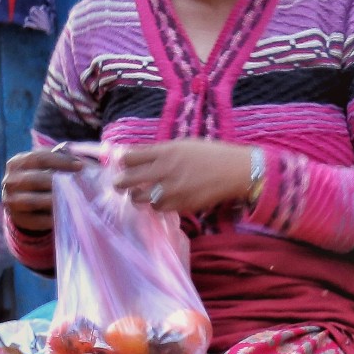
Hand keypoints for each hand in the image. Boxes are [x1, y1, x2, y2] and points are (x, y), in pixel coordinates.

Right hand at [0, 148, 80, 230]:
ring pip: (32, 201)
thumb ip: (58, 159)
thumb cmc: (40, 178)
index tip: (80, 165)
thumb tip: (78, 162)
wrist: (26, 203)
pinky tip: (65, 216)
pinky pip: (36, 220)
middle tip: (77, 184)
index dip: (61, 161)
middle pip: (34, 179)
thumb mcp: (45, 166)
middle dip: (58, 181)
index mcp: (16, 163)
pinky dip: (51, 219)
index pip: (38, 158)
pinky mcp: (19, 219)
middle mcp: (10, 181)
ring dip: (53, 200)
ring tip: (71, 200)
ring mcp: (11, 201)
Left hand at [112, 139, 256, 215]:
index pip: (130, 157)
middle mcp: (164, 170)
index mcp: (165, 152)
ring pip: (140, 198)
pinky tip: (161, 200)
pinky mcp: (180, 205)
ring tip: (140, 196)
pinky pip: (158, 208)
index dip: (123, 162)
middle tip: (119, 185)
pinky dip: (157, 205)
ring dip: (138, 197)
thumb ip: (161, 151)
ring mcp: (171, 190)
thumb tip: (139, 156)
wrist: (235, 171)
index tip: (123, 165)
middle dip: (119, 183)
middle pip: (128, 179)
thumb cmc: (211, 154)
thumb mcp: (183, 145)